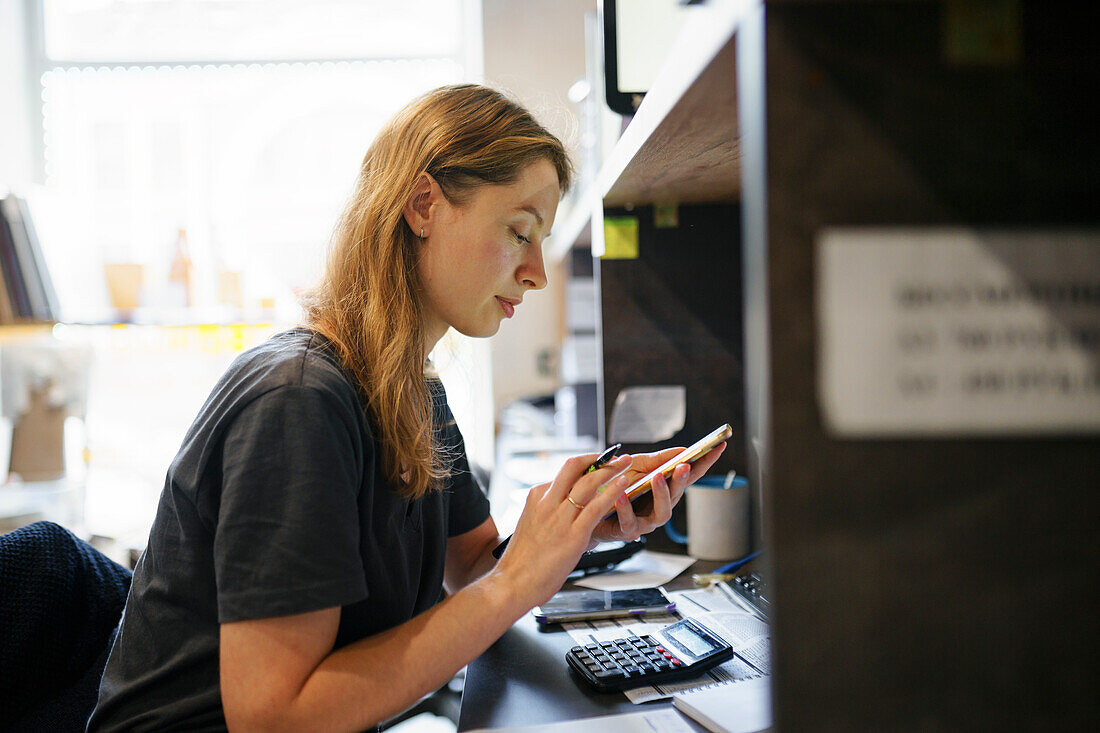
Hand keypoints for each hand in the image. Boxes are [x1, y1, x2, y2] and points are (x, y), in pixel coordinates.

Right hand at [493, 452, 633, 607]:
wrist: (512, 583)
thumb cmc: (521, 563)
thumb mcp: (530, 527)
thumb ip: (546, 515)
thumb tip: (563, 513)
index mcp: (535, 499)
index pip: (562, 474)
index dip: (584, 466)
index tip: (597, 464)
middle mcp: (547, 503)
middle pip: (573, 467)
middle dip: (597, 458)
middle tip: (614, 455)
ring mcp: (560, 517)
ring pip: (588, 482)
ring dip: (611, 469)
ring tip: (625, 464)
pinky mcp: (573, 534)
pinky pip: (597, 506)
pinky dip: (613, 492)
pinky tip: (624, 485)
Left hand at [589, 442, 726, 543]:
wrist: (584, 509)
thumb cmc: (611, 486)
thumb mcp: (634, 467)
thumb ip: (657, 460)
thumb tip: (682, 450)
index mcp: (663, 488)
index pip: (689, 475)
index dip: (705, 462)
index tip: (718, 446)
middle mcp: (658, 506)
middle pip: (678, 493)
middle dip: (682, 479)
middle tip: (684, 465)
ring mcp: (645, 521)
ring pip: (662, 513)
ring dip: (662, 494)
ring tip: (657, 477)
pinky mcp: (626, 531)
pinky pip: (630, 522)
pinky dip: (627, 508)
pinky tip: (623, 496)